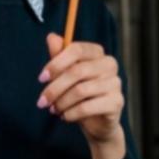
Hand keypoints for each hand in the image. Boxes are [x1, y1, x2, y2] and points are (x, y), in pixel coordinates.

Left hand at [39, 33, 126, 158]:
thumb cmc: (79, 95)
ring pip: (80, 90)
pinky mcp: (116, 102)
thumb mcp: (66, 75)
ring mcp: (115, 83)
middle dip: (54, 88)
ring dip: (61, 103)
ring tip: (54, 110)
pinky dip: (71, 113)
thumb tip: (51, 36)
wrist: (96, 122)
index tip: (41, 78)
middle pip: (77, 71)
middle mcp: (109, 64)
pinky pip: (87, 107)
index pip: (76, 50)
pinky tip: (65, 116)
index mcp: (97, 53)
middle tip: (41, 102)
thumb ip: (59, 56)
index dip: (56, 63)